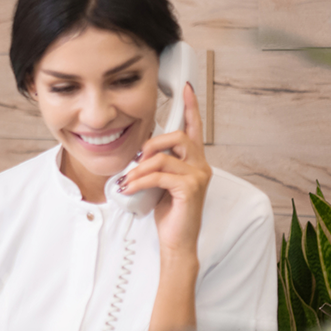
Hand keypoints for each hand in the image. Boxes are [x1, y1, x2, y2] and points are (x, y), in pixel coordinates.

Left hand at [121, 82, 211, 256]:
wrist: (177, 241)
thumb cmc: (169, 213)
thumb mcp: (160, 182)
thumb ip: (156, 164)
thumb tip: (138, 155)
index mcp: (194, 162)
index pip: (194, 128)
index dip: (191, 107)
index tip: (186, 89)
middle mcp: (201, 166)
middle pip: (178, 137)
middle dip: (152, 143)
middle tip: (136, 159)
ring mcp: (198, 176)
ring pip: (164, 157)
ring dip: (140, 168)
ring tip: (129, 180)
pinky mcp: (190, 188)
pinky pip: (159, 175)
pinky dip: (140, 180)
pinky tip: (131, 188)